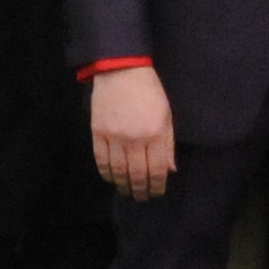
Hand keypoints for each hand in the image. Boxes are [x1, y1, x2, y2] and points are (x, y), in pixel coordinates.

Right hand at [90, 64, 176, 196]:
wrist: (122, 70)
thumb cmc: (150, 90)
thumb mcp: (167, 114)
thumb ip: (168, 144)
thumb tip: (170, 170)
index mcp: (155, 134)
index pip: (156, 169)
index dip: (156, 185)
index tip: (156, 193)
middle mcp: (134, 139)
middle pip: (136, 174)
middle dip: (140, 190)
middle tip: (141, 198)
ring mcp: (114, 136)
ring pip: (118, 171)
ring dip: (123, 185)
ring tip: (127, 192)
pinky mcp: (98, 132)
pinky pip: (101, 159)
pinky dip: (106, 172)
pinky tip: (111, 178)